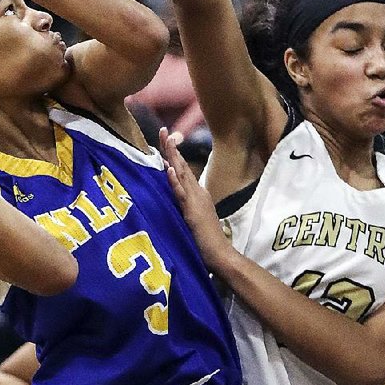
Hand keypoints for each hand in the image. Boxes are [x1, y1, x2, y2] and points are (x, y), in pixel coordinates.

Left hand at [160, 128, 230, 268]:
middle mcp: (197, 192)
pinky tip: (169, 170)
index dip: (173, 154)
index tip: (165, 138)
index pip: (183, 169)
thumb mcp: (193, 217)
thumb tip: (173, 194)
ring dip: (173, 157)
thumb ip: (185, 205)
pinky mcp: (193, 212)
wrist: (220, 254)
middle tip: (163, 130)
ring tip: (167, 140)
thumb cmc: (206, 240)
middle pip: (182, 166)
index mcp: (197, 193)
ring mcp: (196, 200)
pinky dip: (175, 181)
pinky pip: (182, 194)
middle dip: (171, 148)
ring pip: (182, 174)